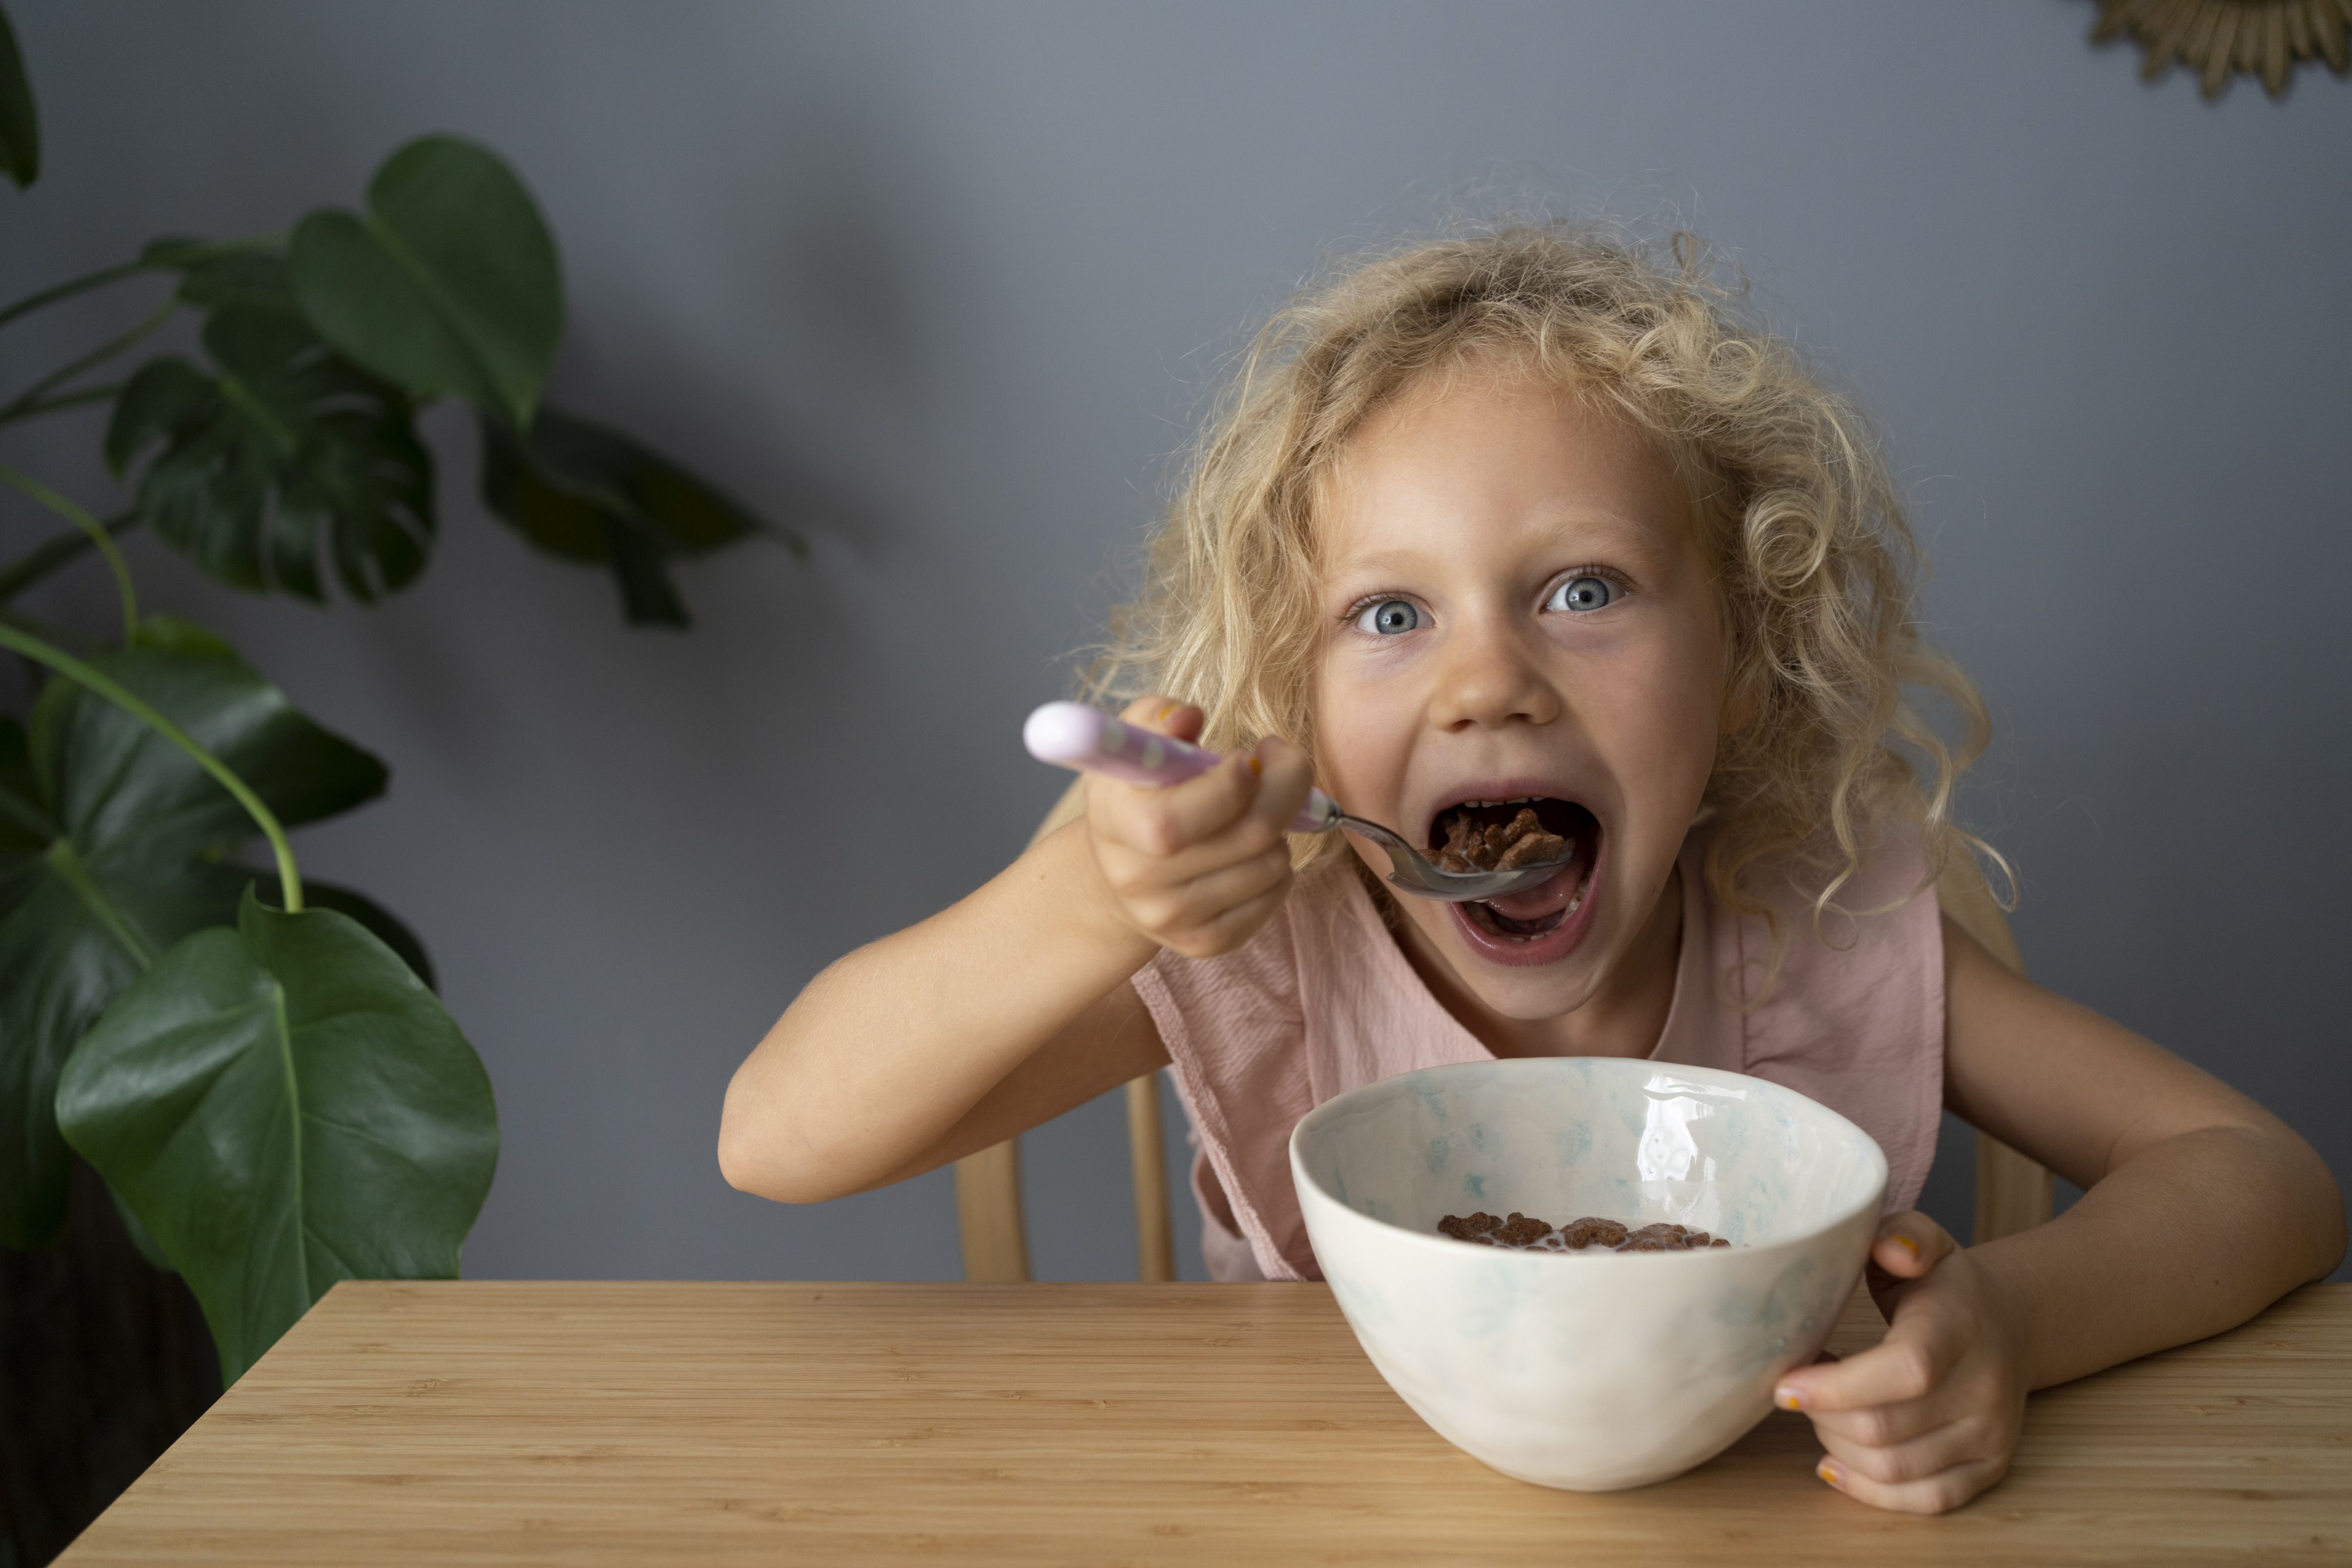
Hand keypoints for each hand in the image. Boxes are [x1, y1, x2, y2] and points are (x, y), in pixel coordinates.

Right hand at [1081, 695, 1313, 958]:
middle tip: (1281, 763)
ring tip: (1250, 815)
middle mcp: (1138, 879)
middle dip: (1285, 788)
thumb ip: (1154, 720)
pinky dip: (1278, 867)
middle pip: (1249, 833)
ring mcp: (1172, 918)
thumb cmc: (1136, 797)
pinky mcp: (1205, 943)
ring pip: (1271, 863)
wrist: (1117, 877)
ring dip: (1278, 829)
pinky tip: (1251, 853)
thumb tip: (1186, 718)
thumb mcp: (1133, 749)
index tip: (1244, 757)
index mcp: (1117, 824)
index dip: (1231, 781)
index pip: (1180, 818)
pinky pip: (1276, 895)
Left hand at [1772, 1212, 2029, 1513]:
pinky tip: (1834, 1463)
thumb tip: (1888, 1250)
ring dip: (1837, 1446)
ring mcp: (1990, 1434)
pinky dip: (1872, 1492)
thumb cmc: (1945, 1284)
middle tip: (1798, 1389)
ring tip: (1822, 1412)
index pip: (1905, 1370)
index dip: (1838, 1386)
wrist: (2010, 1324)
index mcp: (1960, 1326)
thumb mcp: (1926, 1241)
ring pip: (1895, 1469)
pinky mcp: (1989, 1467)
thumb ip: (1903, 1234)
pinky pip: (1926, 1500)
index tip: (1783, 1384)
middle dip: (1822, 1415)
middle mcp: (1983, 1388)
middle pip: (1885, 1429)